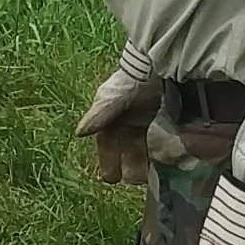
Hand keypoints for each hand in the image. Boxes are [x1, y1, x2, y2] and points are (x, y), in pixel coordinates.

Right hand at [77, 66, 157, 186]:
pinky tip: (164, 165)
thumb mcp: (113, 97)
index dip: (107, 162)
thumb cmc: (131, 81)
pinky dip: (158, 154)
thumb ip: (100, 114)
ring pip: (141, 151)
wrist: (157, 65)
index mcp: (109, 120)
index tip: (111, 178)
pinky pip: (157, 143)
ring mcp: (143, 123)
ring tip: (149, 178)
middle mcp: (124, 124)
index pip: (105, 147)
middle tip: (134, 180)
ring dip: (143, 164)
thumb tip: (80, 132)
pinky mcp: (160, 122)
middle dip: (128, 167)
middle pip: (125, 153)